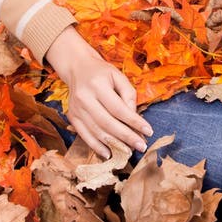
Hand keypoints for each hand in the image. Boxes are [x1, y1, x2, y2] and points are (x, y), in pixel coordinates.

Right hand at [45, 26, 152, 156]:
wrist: (78, 68)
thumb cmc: (102, 72)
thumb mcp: (118, 76)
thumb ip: (129, 95)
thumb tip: (134, 118)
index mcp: (97, 85)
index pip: (119, 109)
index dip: (134, 122)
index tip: (148, 131)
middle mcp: (84, 98)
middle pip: (108, 123)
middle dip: (127, 137)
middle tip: (142, 146)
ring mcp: (76, 109)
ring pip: (97, 132)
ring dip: (114, 144)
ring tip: (129, 151)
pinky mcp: (72, 117)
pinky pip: (85, 136)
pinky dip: (97, 147)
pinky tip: (110, 153)